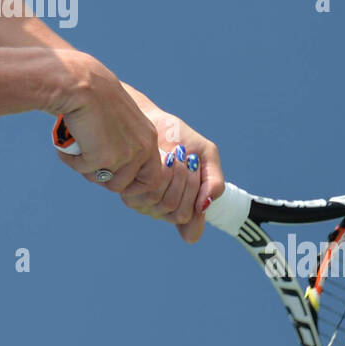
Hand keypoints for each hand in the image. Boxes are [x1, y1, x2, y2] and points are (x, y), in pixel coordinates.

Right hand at [51, 54, 164, 193]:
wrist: (81, 84)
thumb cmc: (95, 97)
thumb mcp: (119, 120)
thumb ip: (123, 142)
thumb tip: (112, 169)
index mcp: (149, 138)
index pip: (153, 178)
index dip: (133, 186)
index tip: (113, 179)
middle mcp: (142, 148)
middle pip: (123, 185)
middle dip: (102, 178)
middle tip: (87, 160)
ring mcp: (124, 155)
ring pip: (103, 181)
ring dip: (86, 169)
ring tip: (77, 149)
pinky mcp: (103, 158)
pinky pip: (83, 170)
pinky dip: (71, 159)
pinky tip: (67, 142)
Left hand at [118, 111, 224, 243]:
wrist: (152, 121)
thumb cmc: (180, 138)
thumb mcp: (206, 155)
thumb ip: (214, 182)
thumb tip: (204, 207)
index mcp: (183, 207)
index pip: (191, 224)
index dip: (196, 195)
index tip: (196, 165)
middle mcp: (162, 212)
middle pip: (180, 213)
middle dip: (188, 182)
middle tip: (187, 158)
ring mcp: (145, 205)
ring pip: (166, 204)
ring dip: (176, 175)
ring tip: (174, 155)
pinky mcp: (130, 194)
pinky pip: (152, 192)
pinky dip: (162, 171)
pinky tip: (162, 155)